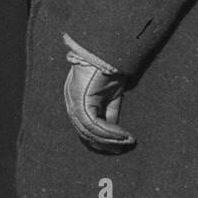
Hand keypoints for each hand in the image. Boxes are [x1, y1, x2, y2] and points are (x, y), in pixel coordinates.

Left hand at [63, 37, 134, 153]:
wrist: (107, 48)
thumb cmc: (109, 67)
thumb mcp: (111, 94)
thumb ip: (109, 111)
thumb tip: (115, 132)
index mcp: (76, 99)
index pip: (84, 126)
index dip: (98, 138)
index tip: (115, 147)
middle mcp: (72, 101)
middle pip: (84, 131)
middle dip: (103, 143)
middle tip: (120, 149)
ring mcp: (74, 100)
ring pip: (89, 130)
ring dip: (109, 139)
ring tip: (126, 143)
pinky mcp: (82, 99)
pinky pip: (95, 123)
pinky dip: (111, 132)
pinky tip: (124, 136)